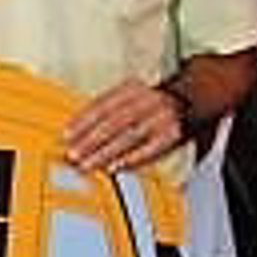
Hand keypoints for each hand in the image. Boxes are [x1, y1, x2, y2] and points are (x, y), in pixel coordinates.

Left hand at [64, 78, 183, 171]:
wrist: (189, 100)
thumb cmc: (148, 103)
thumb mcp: (128, 95)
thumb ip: (105, 108)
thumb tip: (75, 129)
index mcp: (131, 89)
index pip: (102, 105)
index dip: (82, 121)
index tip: (66, 135)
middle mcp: (145, 102)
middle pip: (113, 122)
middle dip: (89, 140)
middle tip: (72, 154)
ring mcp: (160, 119)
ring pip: (128, 137)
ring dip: (104, 153)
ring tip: (86, 164)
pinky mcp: (172, 136)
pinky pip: (149, 149)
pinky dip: (130, 159)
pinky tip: (114, 167)